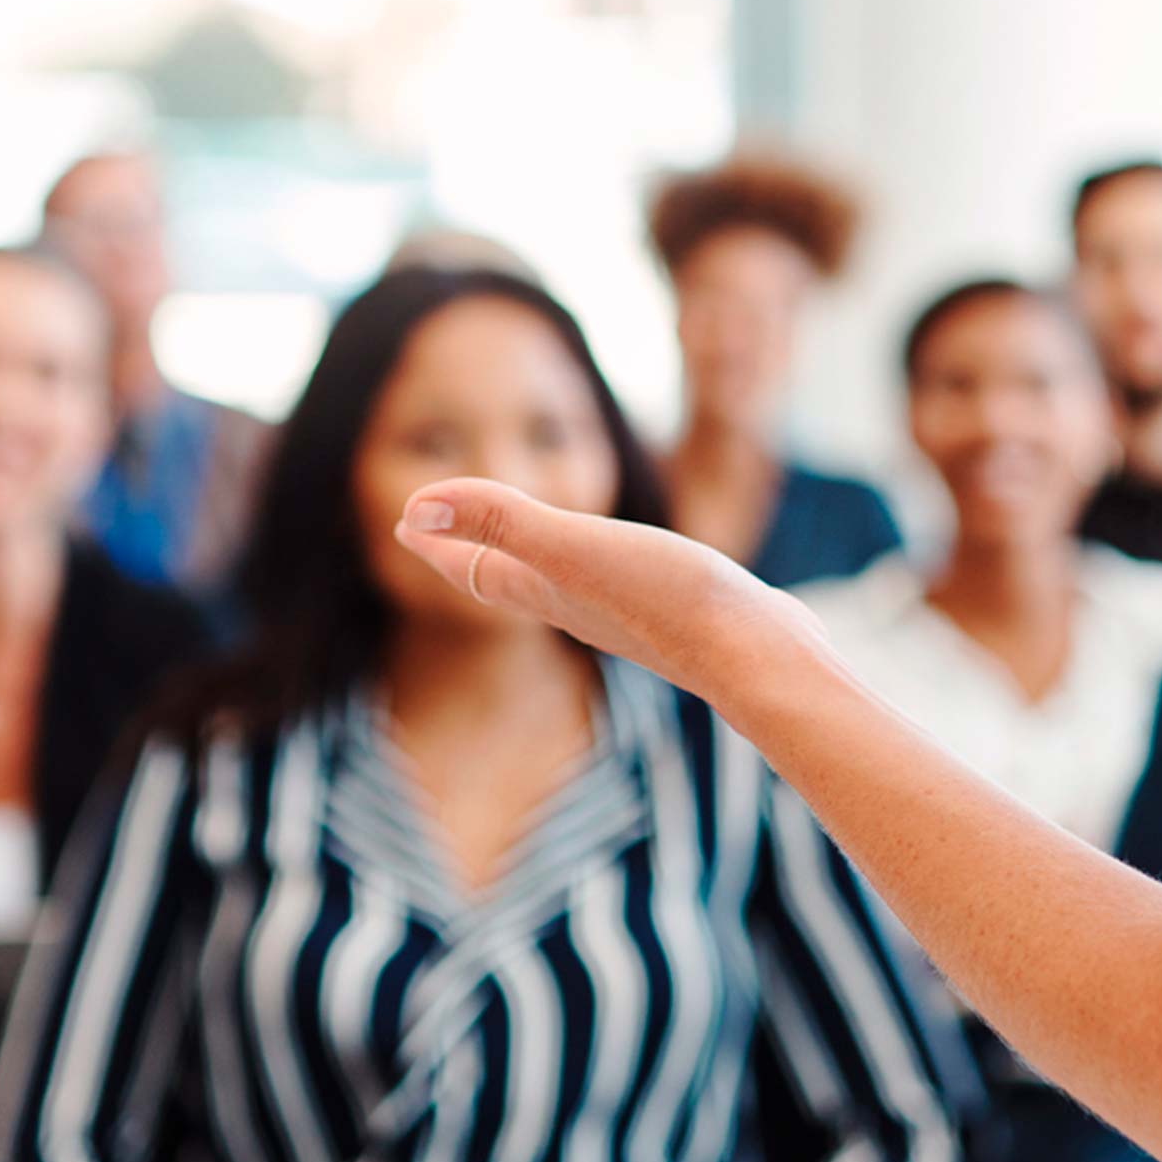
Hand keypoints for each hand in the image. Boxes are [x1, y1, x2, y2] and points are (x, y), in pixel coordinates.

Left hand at [394, 482, 831, 711]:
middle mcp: (582, 608)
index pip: (474, 567)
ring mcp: (630, 615)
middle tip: (441, 532)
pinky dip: (596, 565)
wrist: (757, 655)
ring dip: (531, 562)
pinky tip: (622, 564)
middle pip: (509, 580)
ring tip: (522, 545)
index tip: (405, 522)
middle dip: (472, 553)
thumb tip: (418, 505)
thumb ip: (501, 522)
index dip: (437, 542)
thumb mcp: (576, 547)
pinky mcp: (677, 612)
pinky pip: (616, 585)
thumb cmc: (667, 599)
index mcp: (549, 591)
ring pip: (562, 586)